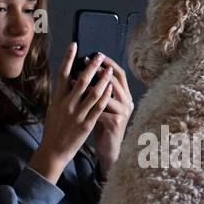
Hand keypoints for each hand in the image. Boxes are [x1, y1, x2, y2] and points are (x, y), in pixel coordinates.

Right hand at [29, 42, 112, 183]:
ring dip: (103, 79)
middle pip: (81, 80)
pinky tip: (111, 88)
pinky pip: (99, 108)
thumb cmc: (53, 129)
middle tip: (99, 55)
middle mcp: (66, 104)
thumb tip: (67, 80)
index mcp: (57, 99)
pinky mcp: (86, 124)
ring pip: (93, 93)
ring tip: (109, 69)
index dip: (68, 58)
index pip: (63, 74)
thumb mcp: (53, 109)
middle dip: (92, 66)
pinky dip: (105, 96)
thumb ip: (60, 95)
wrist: (53, 151)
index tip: (74, 45)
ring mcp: (77, 114)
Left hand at [88, 54, 132, 178]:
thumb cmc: (103, 125)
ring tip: (77, 79)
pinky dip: (87, 104)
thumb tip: (86, 72)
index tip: (95, 54)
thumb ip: (99, 92)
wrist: (109, 149)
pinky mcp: (116, 124)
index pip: (120, 74)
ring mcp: (123, 113)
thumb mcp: (103, 105)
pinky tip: (76, 99)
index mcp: (125, 96)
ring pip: (108, 94)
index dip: (108, 63)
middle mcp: (128, 102)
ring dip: (92, 85)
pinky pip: (100, 110)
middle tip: (86, 61)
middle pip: (115, 80)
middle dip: (99, 69)